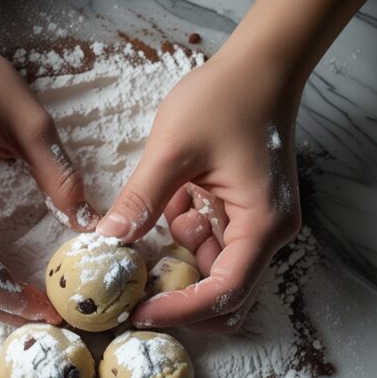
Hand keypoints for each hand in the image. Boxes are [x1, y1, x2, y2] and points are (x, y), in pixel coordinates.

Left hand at [97, 47, 301, 331]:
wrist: (260, 65)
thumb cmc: (226, 97)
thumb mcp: (173, 149)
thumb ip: (141, 200)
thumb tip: (107, 241)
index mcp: (262, 224)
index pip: (223, 292)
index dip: (180, 310)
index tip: (137, 312)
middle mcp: (269, 233)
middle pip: (227, 295)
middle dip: (182, 298)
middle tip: (133, 294)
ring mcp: (260, 224)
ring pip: (216, 270)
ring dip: (181, 257)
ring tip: (157, 219)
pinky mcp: (247, 213)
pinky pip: (213, 242)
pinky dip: (186, 233)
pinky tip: (175, 199)